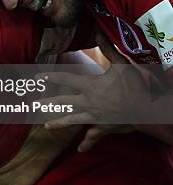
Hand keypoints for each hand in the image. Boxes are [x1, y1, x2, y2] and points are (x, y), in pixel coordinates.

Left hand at [42, 33, 142, 149]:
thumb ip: (109, 50)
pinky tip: (80, 150)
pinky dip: (87, 143)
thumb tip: (98, 34)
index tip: (38, 77)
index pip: (66, 79)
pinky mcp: (105, 127)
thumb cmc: (136, 86)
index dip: (52, 77)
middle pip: (64, 102)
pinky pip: (94, 136)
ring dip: (60, 123)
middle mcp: (89, 102)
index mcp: (90, 86)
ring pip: (74, 120)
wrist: (149, 109)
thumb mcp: (122, 65)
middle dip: (49, 103)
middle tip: (34, 105)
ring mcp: (96, 116)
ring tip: (46, 128)